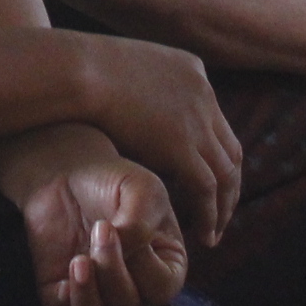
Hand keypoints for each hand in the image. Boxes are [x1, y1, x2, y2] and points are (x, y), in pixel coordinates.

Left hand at [13, 155, 187, 305]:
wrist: (64, 172)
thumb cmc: (112, 180)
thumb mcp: (142, 189)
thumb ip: (141, 223)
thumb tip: (125, 255)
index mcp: (165, 267)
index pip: (162, 288)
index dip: (140, 262)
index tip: (115, 224)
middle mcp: (133, 289)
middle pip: (128, 304)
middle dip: (111, 269)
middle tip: (98, 228)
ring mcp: (97, 295)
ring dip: (86, 301)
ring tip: (77, 262)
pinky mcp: (59, 295)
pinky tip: (59, 282)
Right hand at [74, 34, 242, 244]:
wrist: (76, 70)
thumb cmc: (80, 72)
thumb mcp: (123, 72)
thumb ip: (138, 93)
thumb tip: (129, 116)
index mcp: (191, 71)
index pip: (214, 120)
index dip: (212, 154)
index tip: (204, 180)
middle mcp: (203, 94)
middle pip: (230, 149)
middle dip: (228, 185)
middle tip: (220, 213)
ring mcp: (197, 118)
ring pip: (226, 173)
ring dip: (223, 206)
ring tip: (213, 233)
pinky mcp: (182, 144)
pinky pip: (207, 188)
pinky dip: (210, 214)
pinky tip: (202, 235)